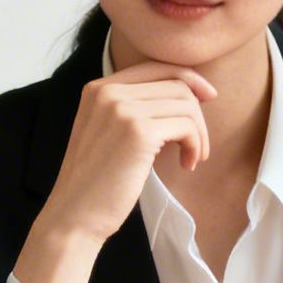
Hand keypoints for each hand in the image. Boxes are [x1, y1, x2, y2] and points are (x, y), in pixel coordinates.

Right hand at [13, 62, 215, 282]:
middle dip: (197, 114)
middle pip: (176, 83)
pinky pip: (186, 124)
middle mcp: (108, 92)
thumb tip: (188, 94)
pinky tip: (187, 164)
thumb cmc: (97, 183)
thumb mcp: (109, 133)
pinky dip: (195, 144)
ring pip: (186, 103)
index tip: (207, 97)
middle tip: (197, 147)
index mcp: (98, 88)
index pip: (156, 66)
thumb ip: (134, 109)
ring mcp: (122, 109)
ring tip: (192, 158)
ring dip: (199, 132)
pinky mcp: (138, 131)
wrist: (75, 216)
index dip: (188, 77)